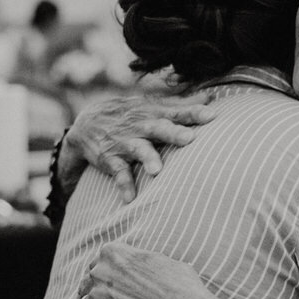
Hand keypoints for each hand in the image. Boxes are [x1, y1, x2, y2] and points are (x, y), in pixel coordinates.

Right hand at [59, 91, 215, 201]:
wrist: (86, 123)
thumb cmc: (130, 116)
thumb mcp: (152, 106)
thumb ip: (181, 105)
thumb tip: (209, 98)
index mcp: (153, 113)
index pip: (176, 112)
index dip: (193, 113)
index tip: (213, 115)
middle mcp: (140, 126)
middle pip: (158, 128)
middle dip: (173, 132)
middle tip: (189, 139)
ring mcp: (124, 142)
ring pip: (137, 149)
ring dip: (147, 158)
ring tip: (156, 171)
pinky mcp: (110, 159)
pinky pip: (118, 172)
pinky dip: (123, 185)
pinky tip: (129, 199)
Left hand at [81, 241, 240, 298]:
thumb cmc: (180, 286)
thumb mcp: (161, 260)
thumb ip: (139, 262)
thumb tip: (139, 267)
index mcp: (112, 252)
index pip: (100, 260)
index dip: (110, 271)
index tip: (118, 280)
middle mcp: (99, 272)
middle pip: (91, 279)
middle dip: (103, 287)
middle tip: (118, 298)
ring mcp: (97, 298)